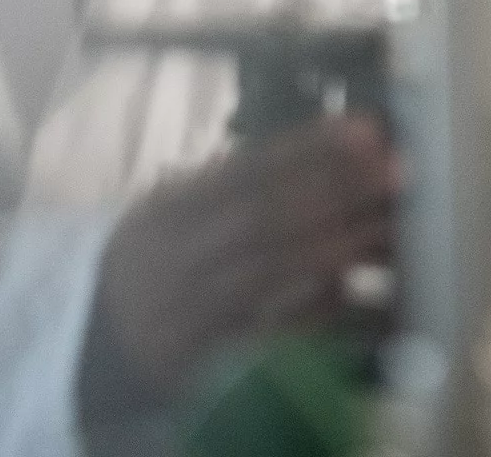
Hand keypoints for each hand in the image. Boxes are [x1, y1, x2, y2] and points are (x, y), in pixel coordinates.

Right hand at [86, 116, 398, 403]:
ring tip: (392, 222)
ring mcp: (192, 312)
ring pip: (274, 272)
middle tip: (398, 172)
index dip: (310, 148)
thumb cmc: (149, 263)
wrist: (93, 342)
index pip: (246, 170)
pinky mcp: (207, 360)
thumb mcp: (168, 212)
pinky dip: (317, 311)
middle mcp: (178, 258)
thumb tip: (321, 146)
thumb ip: (229, 183)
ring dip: (341, 245)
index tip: (366, 130)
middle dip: (338, 190)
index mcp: (169, 211)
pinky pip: (271, 333)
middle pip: (267, 217)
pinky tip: (360, 291)